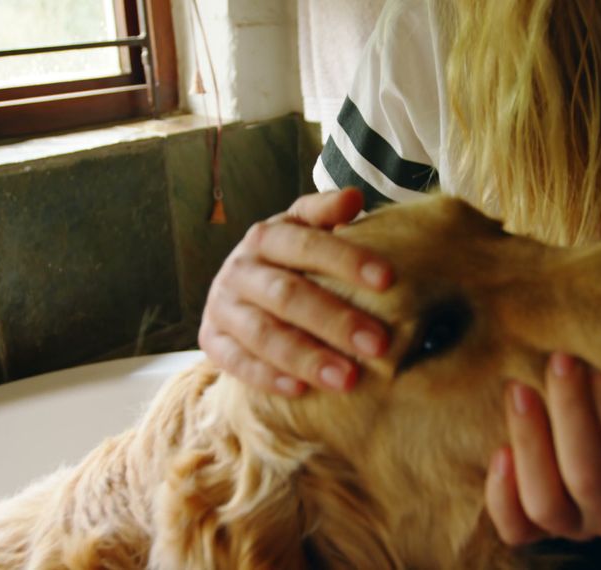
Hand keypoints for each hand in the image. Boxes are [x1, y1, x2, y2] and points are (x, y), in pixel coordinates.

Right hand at [198, 188, 391, 395]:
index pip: (306, 245)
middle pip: (287, 295)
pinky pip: (237, 363)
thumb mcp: (304, 230)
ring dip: (306, 357)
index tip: (389, 279)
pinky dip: (268, 377)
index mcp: (265, 237)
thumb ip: (326, 213)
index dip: (346, 259)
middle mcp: (240, 270)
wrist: (236, 289)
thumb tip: (353, 197)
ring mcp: (222, 307)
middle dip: (335, 320)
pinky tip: (301, 390)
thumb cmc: (289, 260)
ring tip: (348, 379)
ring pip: (263, 334)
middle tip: (379, 344)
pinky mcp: (211, 341)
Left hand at [485, 353, 600, 543]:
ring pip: (546, 503)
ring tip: (520, 390)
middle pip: (587, 477)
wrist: (595, 439)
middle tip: (561, 361)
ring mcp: (569, 527)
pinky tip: (497, 452)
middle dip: (572, 415)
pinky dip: (502, 496)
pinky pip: (514, 529)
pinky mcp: (530, 528)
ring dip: (531, 444)